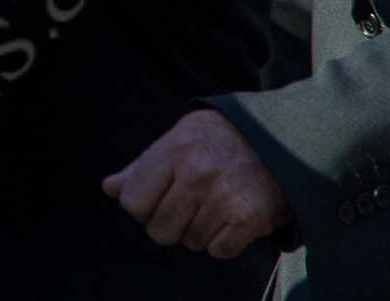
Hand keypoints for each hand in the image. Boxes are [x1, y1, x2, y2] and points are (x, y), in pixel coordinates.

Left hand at [102, 109, 292, 259]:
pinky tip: (232, 216)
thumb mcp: (177, 139)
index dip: (143, 205)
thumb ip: (142, 166)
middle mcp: (196, 174)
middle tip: (190, 202)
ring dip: (199, 230)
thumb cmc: (218, 140)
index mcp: (173, 151)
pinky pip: (219, 251)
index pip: (133, 202)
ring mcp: (223, 197)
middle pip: (159, 231)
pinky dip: (224, 241)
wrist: (279, 138)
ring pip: (190, 242)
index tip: (159, 195)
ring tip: (215, 203)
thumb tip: (110, 188)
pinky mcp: (250, 218)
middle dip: (170, 222)